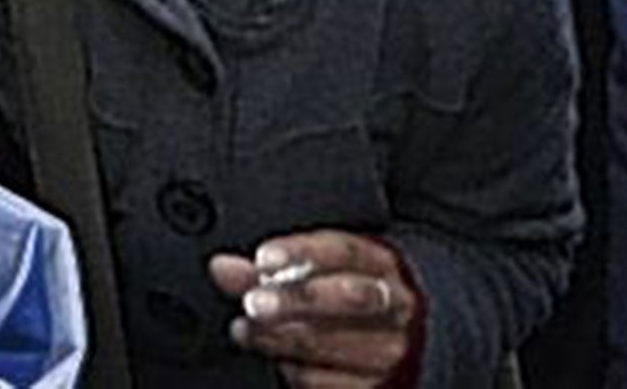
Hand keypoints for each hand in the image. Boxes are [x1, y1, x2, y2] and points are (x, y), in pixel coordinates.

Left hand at [210, 231, 417, 386]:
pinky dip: (295, 370)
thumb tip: (222, 268)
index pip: (345, 251)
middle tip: (253, 302)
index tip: (263, 258)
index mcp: (380, 265)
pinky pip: (331, 382)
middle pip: (349, 297)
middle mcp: (393, 305)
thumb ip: (271, 268)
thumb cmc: (349, 296)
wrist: (404, 342)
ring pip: (335, 342)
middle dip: (297, 298)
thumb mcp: (320, 271)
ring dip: (281, 338)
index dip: (303, 252)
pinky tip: (274, 359)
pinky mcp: (378, 386)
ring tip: (246, 330)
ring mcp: (390, 349)